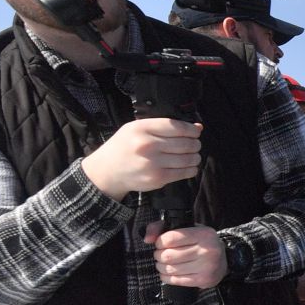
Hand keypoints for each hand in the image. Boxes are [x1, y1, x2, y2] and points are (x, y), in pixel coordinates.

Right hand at [82, 118, 202, 199]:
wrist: (107, 171)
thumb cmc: (124, 147)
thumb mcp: (137, 129)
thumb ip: (165, 126)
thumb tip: (197, 127)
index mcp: (142, 129)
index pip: (176, 126)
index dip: (192, 129)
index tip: (196, 131)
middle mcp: (147, 145)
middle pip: (185, 143)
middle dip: (195, 144)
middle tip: (195, 145)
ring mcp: (152, 163)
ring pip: (188, 158)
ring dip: (195, 157)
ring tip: (193, 156)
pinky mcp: (157, 178)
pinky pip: (184, 173)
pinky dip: (191, 169)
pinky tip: (189, 166)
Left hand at [143, 223, 227, 287]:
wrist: (223, 261)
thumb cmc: (201, 243)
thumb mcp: (188, 229)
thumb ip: (163, 228)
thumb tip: (147, 238)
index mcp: (204, 234)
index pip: (171, 238)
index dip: (159, 242)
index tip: (161, 243)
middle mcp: (207, 250)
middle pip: (168, 256)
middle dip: (159, 255)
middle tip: (162, 254)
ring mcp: (206, 267)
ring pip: (170, 269)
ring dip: (161, 267)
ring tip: (164, 263)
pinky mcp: (203, 280)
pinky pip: (175, 280)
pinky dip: (167, 277)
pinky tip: (169, 273)